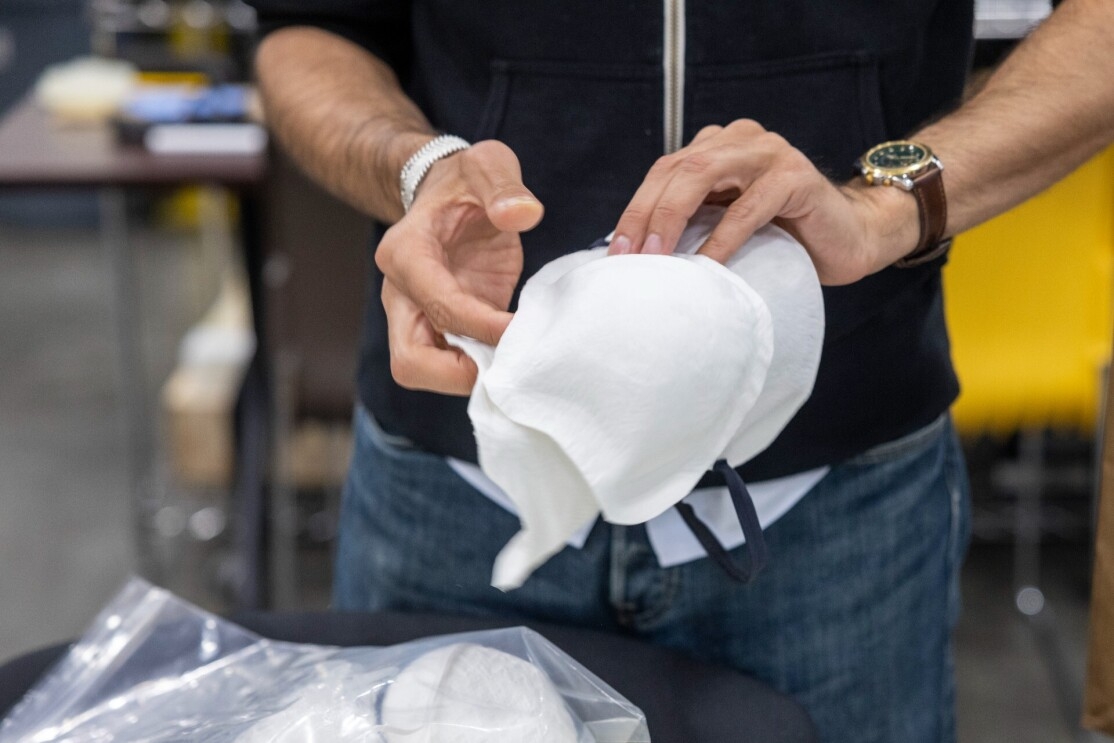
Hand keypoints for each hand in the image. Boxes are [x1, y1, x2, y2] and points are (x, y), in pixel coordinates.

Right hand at [375, 140, 543, 394]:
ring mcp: (414, 315)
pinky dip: (477, 369)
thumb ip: (503, 185)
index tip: (518, 326)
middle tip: (507, 361)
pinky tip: (512, 353)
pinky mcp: (435, 328)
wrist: (448, 194)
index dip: (480, 325)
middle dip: (459, 373)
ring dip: (467, 376)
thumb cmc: (464, 182)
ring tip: (512, 358)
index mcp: (405, 253)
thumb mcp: (486, 165)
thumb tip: (523, 214)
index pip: (437, 305)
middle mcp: (399, 293)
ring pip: (421, 371)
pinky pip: (446, 365)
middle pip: (410, 361)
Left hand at [608, 120, 918, 284]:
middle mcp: (739, 140)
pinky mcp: (796, 178)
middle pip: (676, 170)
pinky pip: (747, 207)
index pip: (663, 172)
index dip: (634, 211)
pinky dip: (722, 239)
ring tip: (656, 259)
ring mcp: (770, 153)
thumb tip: (633, 256)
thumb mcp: (725, 225)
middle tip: (629, 258)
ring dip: (672, 219)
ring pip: (702, 175)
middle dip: (645, 216)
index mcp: (717, 147)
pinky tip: (707, 266)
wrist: (849, 239)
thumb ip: (690, 223)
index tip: (614, 254)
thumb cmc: (783, 238)